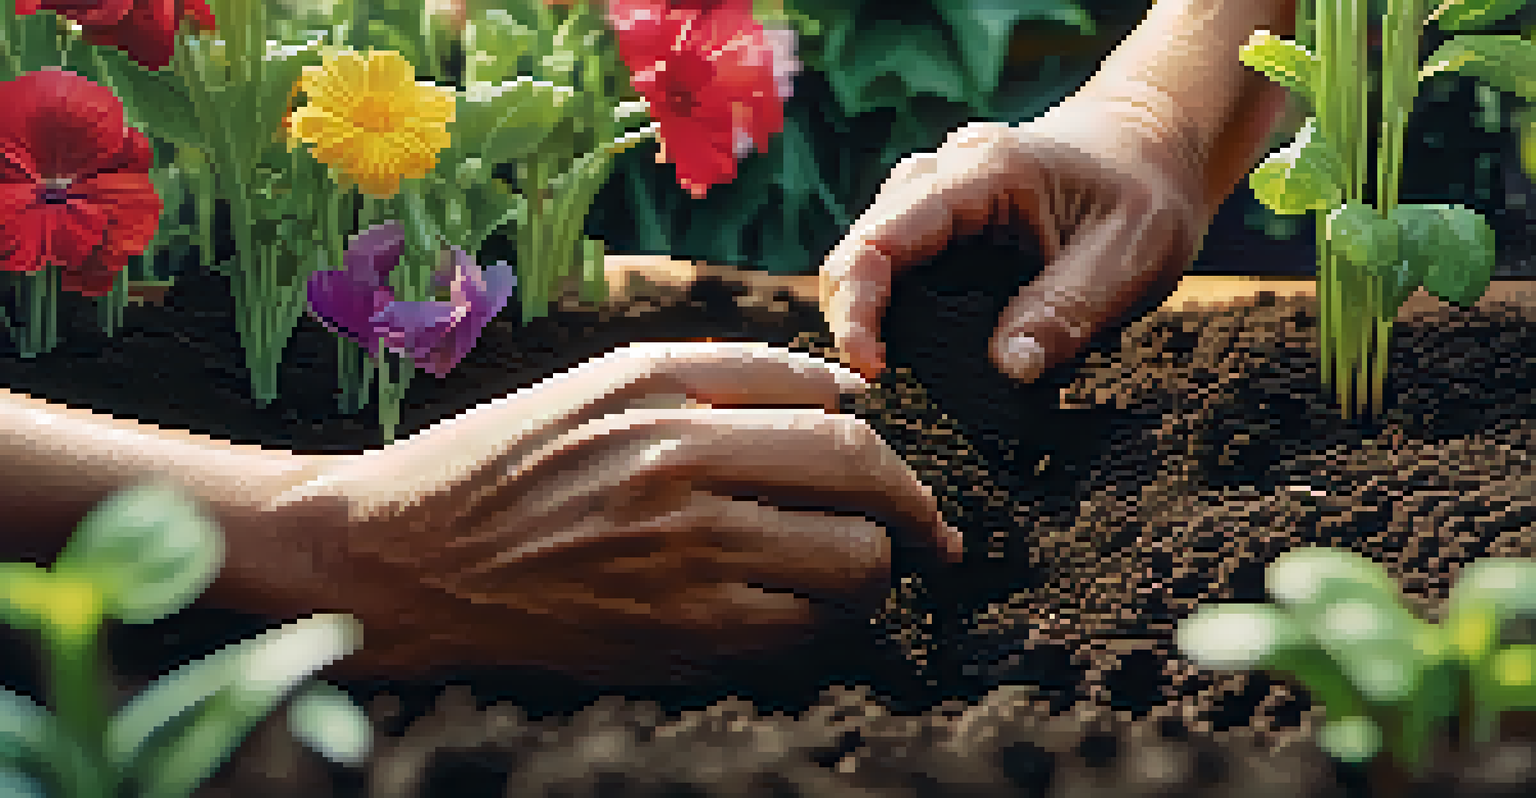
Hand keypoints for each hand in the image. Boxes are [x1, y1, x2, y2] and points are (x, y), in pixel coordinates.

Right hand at [273, 341, 960, 683]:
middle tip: (926, 527)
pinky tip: (800, 615)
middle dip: (912, 502)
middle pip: (861, 470)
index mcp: (662, 392)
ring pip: (854, 563)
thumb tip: (843, 390)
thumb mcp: (601, 382)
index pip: (826, 396)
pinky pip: (804, 635)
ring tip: (857, 573)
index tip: (887, 457)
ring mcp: (682, 557)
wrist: (400, 559)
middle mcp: (679, 466)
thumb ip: (722, 374)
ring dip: (877, 570)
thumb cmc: (502, 464)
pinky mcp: (677, 637)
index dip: (879, 427)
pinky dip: (825, 626)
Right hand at [819, 99, 1207, 382]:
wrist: (1152, 147)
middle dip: (854, 319)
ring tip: (894, 368)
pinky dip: (892, 306)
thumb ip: (1068, 309)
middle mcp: (943, 173)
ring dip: (869, 314)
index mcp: (984, 173)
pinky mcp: (940, 218)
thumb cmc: (1147, 194)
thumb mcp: (1131, 256)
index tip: (872, 370)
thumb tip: (1008, 368)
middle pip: (858, 249)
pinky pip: (894, 261)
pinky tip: (915, 345)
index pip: (883, 240)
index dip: (858, 309)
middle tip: (880, 382)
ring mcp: (935, 191)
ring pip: (868, 256)